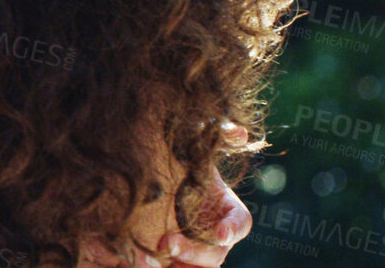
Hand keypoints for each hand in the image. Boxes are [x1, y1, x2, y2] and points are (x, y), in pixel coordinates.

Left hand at [82, 126, 254, 267]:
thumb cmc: (179, 160)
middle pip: (215, 254)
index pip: (241, 224)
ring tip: (153, 257)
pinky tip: (143, 263)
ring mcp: (197, 251)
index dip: (232, 229)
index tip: (220, 232)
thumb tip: (239, 132)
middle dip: (194, 251)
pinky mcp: (176, 260)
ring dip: (181, 264)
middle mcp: (216, 236)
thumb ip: (217, 134)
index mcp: (227, 210)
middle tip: (166, 242)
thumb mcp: (195, 145)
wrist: (150, 178)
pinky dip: (165, 267)